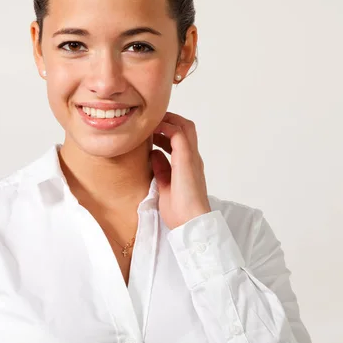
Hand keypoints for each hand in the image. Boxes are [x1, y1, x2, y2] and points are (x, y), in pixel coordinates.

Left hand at [151, 112, 211, 229]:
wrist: (190, 222)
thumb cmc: (178, 210)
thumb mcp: (164, 185)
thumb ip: (161, 168)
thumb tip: (153, 154)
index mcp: (187, 165)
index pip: (181, 140)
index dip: (166, 131)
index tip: (150, 131)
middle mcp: (192, 159)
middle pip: (186, 128)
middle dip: (169, 120)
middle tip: (150, 122)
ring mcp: (191, 158)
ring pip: (185, 127)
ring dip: (168, 121)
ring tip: (150, 122)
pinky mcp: (187, 159)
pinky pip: (178, 134)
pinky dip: (166, 127)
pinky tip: (152, 129)